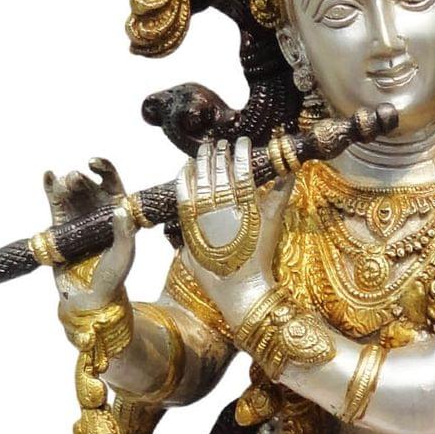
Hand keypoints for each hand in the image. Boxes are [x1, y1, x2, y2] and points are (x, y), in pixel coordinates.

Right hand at [43, 157, 134, 313]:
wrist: (89, 298)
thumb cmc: (112, 277)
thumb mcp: (124, 255)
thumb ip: (124, 233)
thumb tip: (121, 210)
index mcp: (116, 211)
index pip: (111, 183)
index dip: (104, 169)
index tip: (95, 164)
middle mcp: (95, 210)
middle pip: (87, 185)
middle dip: (80, 179)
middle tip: (74, 179)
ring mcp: (76, 216)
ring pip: (69, 192)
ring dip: (64, 184)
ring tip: (61, 183)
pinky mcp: (59, 226)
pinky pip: (54, 203)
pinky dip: (50, 188)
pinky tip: (48, 176)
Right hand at [175, 136, 283, 339]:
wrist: (239, 290)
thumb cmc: (214, 280)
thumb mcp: (189, 259)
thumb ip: (181, 244)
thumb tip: (181, 238)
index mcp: (191, 219)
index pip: (186, 186)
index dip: (190, 170)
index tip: (192, 160)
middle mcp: (208, 210)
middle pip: (206, 173)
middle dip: (210, 156)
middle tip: (214, 145)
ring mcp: (230, 209)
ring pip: (224, 172)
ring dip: (225, 154)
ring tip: (229, 143)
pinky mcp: (254, 212)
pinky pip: (247, 180)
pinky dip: (245, 162)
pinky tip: (243, 148)